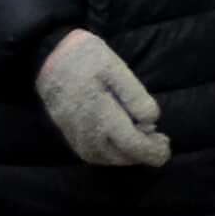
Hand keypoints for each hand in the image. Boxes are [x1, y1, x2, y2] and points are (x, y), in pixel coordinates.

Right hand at [35, 28, 169, 167]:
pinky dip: (110, 155)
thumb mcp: (115, 67)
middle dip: (143, 154)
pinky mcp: (68, 134)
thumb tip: (151, 121)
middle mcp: (86, 132)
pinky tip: (122, 145)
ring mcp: (75, 135)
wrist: (48, 57)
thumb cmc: (85, 58)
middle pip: (120, 155)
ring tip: (145, 142)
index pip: (131, 144)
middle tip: (161, 142)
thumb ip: (134, 95)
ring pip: (105, 158)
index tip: (166, 147)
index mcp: (101, 114)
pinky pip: (92, 154)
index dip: (151, 150)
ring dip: (127, 156)